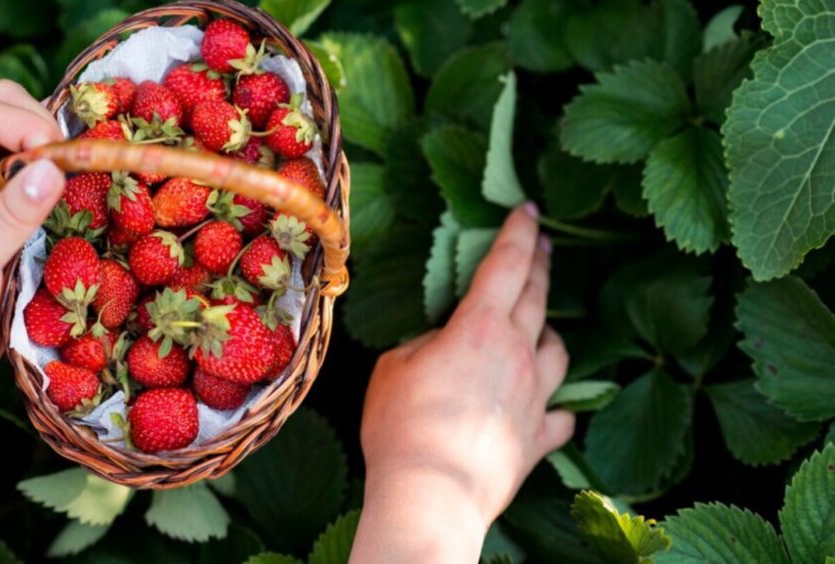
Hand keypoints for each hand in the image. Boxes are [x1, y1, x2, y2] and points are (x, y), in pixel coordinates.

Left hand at [0, 80, 65, 396]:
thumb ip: (8, 219)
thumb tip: (55, 169)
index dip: (27, 124)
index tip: (64, 158)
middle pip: (7, 115)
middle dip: (46, 133)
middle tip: (75, 171)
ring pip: (30, 149)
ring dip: (58, 162)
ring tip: (83, 189)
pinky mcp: (7, 224)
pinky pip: (42, 187)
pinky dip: (65, 191)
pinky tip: (80, 210)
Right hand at [352, 204, 573, 562]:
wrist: (432, 494)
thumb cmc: (403, 426)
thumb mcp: (394, 368)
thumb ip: (424, 346)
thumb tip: (442, 347)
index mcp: (480, 328)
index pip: (506, 265)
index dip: (518, 232)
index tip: (528, 208)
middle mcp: (517, 355)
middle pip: (538, 298)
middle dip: (540, 264)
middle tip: (544, 243)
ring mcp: (534, 398)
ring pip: (558, 351)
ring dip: (549, 332)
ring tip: (540, 328)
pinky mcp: (537, 439)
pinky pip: (559, 414)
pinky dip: (556, 405)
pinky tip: (549, 406)